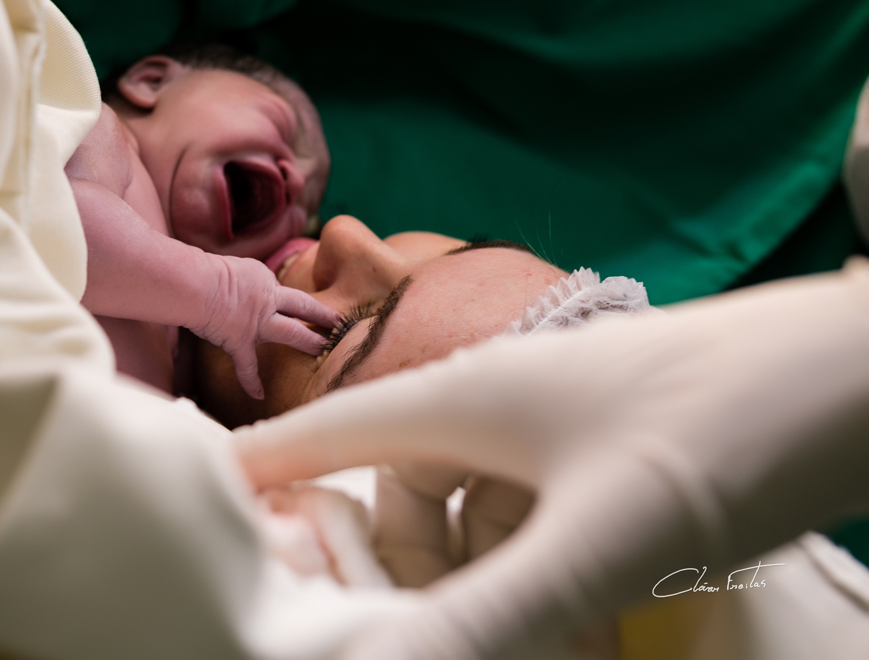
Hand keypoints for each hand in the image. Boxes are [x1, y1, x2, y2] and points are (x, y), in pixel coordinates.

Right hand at [188, 254, 338, 399]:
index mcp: (262, 278)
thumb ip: (238, 276)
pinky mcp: (241, 341)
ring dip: (310, 342)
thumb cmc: (205, 271)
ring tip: (324, 350)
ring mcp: (257, 323)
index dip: (280, 295)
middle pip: (302, 306)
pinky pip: (248, 367)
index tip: (286, 300)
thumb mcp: (230, 266)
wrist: (196, 285)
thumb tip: (230, 280)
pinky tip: (259, 395)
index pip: (278, 289)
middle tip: (339, 322)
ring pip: (293, 332)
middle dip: (321, 315)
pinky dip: (251, 381)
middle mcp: (267, 299)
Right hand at [235, 260, 868, 658]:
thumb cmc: (723, 427)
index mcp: (464, 399)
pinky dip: (542, 589)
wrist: (865, 374)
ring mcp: (554, 440)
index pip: (322, 434)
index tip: (204, 534)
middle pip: (398, 506)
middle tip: (409, 643)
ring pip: (474, 531)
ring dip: (485, 599)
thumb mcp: (598, 535)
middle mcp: (495, 412)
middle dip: (400, 586)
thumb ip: (483, 616)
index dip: (256, 480)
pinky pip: (537, 535)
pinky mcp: (605, 467)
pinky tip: (582, 634)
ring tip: (543, 648)